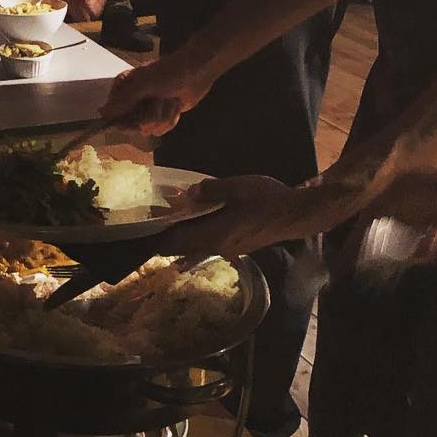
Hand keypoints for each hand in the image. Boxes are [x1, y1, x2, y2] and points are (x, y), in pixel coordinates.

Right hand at [103, 51, 216, 133]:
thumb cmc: (169, 73)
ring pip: (149, 128)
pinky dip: (172, 118)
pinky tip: (176, 105)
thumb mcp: (144, 85)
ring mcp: (148, 108)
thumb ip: (123, 100)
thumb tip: (102, 112)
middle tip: (158, 102)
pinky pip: (161, 128)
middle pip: (131, 125)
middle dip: (149, 117)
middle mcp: (133, 99)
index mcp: (124, 87)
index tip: (134, 121)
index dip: (123, 121)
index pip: (112, 113)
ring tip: (170, 100)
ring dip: (163, 116)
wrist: (198, 71)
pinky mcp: (163, 115)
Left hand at [165, 175, 359, 257]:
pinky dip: (194, 233)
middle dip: (164, 234)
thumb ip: (211, 190)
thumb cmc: (268, 200)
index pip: (174, 243)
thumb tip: (187, 195)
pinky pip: (205, 243)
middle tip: (151, 217)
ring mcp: (225, 249)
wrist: (295, 215)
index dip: (155, 236)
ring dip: (179, 233)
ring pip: (192, 246)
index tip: (140, 226)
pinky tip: (193, 220)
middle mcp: (215, 247)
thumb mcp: (239, 187)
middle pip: (180, 248)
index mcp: (213, 235)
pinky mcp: (234, 245)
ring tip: (168, 216)